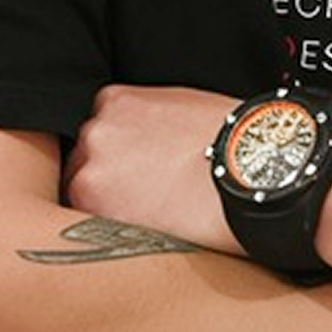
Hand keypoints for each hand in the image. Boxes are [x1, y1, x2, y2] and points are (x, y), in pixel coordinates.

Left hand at [64, 84, 241, 251]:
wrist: (247, 169)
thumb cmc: (228, 137)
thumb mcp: (183, 105)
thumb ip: (148, 117)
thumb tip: (145, 138)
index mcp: (116, 100)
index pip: (100, 129)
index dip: (119, 153)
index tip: (137, 168)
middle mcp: (96, 131)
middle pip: (86, 160)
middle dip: (109, 177)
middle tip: (144, 195)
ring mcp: (91, 171)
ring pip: (84, 193)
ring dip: (107, 205)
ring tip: (149, 216)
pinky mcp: (96, 211)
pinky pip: (89, 225)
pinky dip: (110, 230)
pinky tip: (144, 230)